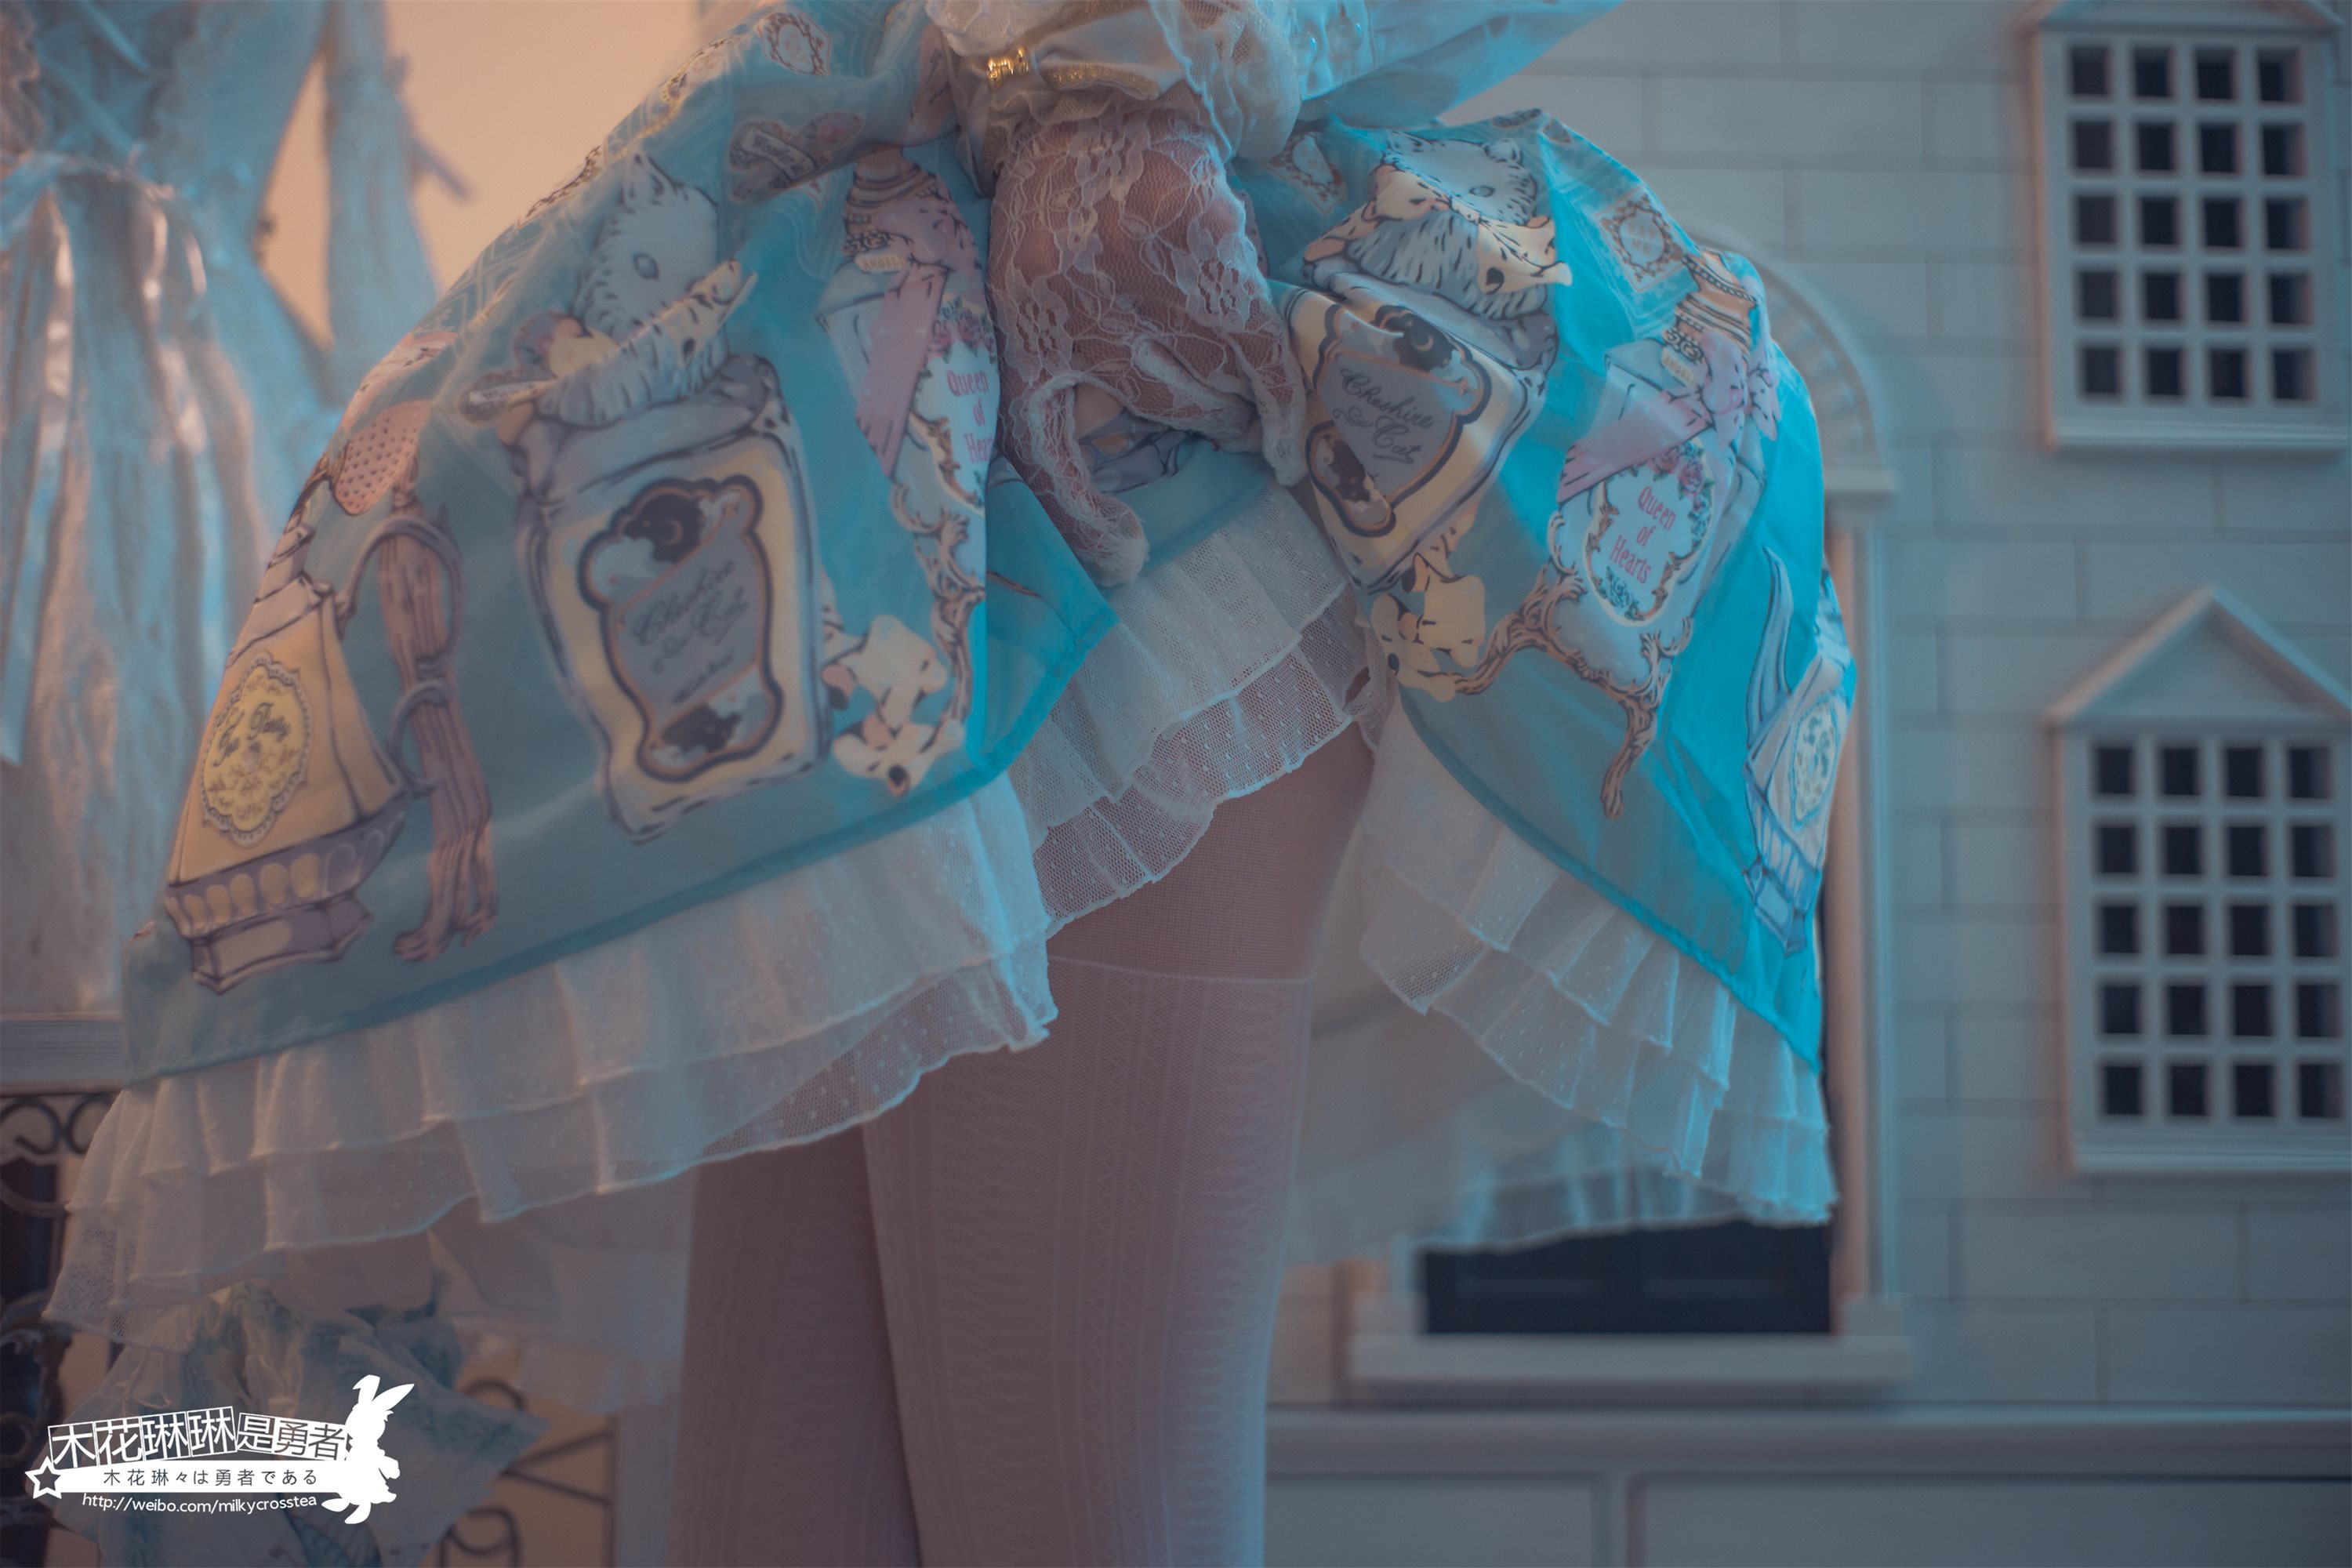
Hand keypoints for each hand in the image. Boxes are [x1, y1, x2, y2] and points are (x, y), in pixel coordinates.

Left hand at [987, 105, 1305, 584]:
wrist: (1095, 119)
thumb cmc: (1056, 239)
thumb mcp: (1023, 325)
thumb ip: (1053, 416)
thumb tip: (1116, 550)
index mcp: (1024, 329)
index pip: (1043, 449)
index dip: (1082, 518)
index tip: (1127, 563)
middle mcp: (1080, 305)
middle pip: (1164, 413)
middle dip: (1195, 422)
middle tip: (1211, 421)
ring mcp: (1149, 274)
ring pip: (1218, 387)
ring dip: (1236, 407)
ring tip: (1238, 400)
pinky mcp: (1209, 247)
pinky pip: (1261, 354)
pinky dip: (1279, 408)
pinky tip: (1285, 448)